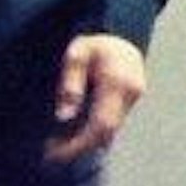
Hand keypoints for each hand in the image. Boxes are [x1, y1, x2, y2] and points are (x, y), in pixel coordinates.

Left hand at [48, 33, 147, 161]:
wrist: (121, 33)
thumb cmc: (94, 43)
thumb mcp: (76, 55)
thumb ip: (70, 83)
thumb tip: (64, 117)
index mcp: (117, 83)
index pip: (100, 124)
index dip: (77, 144)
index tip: (53, 152)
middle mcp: (131, 93)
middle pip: (107, 133)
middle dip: (79, 148)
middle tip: (50, 152)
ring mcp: (134, 97)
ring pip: (111, 130)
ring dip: (85, 141)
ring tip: (58, 143)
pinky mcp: (132, 98)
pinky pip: (113, 122)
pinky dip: (94, 132)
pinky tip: (74, 131)